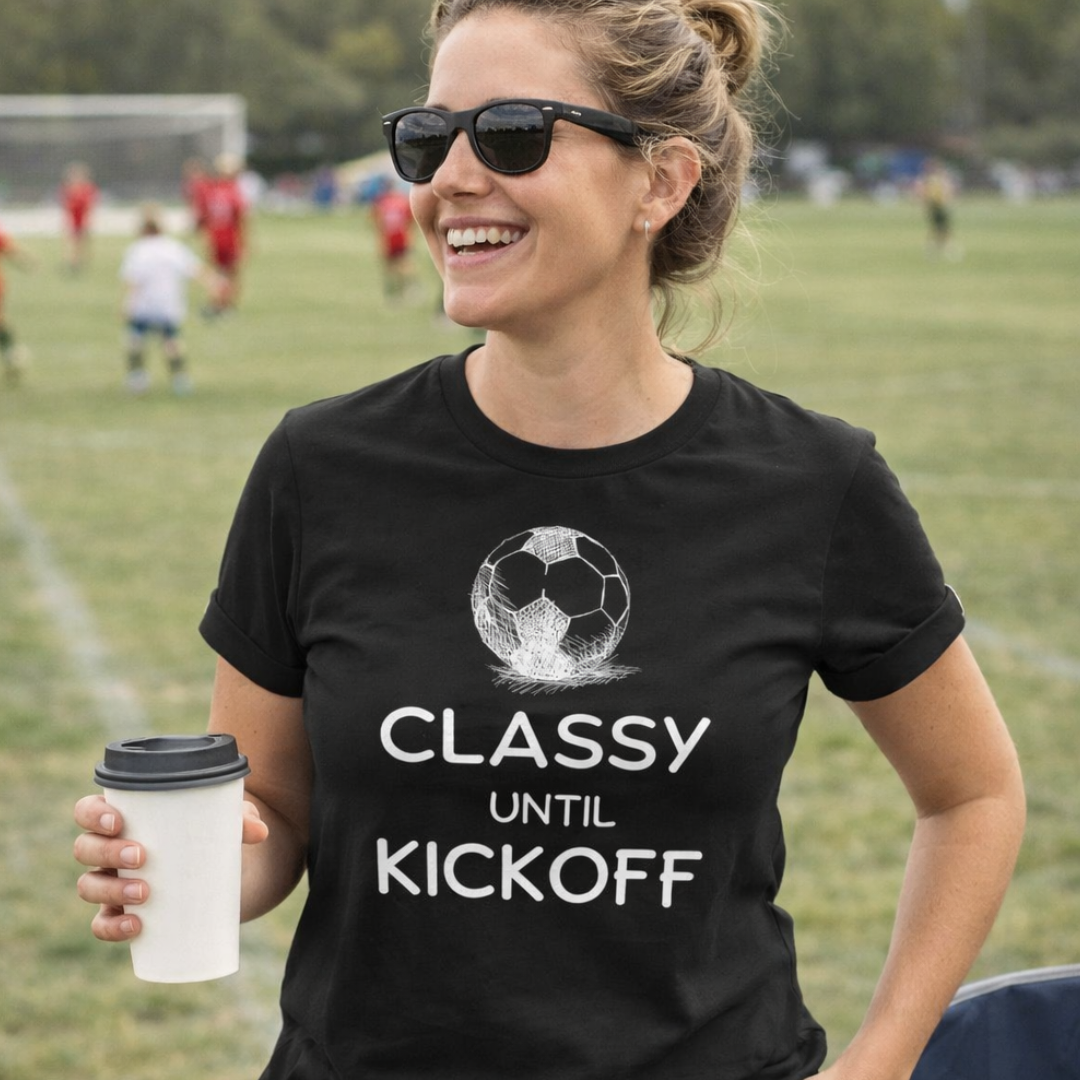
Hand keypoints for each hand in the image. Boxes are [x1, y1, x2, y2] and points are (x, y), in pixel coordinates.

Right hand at [73, 794, 268, 940]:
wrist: (229, 870)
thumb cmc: (216, 831)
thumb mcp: (228, 819)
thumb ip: (241, 818)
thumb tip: (259, 832)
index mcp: (126, 816)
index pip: (88, 810)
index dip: (93, 814)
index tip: (118, 821)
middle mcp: (111, 848)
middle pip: (86, 848)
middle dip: (106, 853)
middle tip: (141, 856)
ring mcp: (114, 882)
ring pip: (89, 886)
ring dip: (110, 890)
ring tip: (145, 893)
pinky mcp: (125, 912)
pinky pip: (102, 924)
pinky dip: (112, 927)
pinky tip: (134, 926)